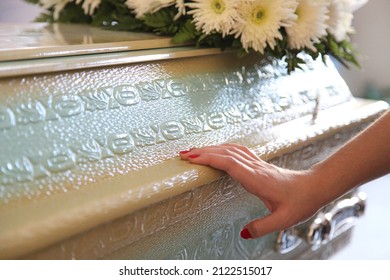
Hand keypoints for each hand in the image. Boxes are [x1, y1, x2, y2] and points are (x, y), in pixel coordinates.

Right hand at [179, 144, 322, 238]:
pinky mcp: (258, 164)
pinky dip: (223, 148)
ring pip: (230, 149)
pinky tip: (217, 150)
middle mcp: (255, 167)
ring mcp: (257, 163)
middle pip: (225, 153)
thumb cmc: (300, 202)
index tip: (191, 158)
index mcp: (257, 179)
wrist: (314, 187)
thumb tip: (242, 233)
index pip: (229, 163)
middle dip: (202, 151)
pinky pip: (237, 151)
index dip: (209, 159)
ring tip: (194, 151)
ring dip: (211, 148)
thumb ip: (261, 227)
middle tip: (183, 154)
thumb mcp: (283, 220)